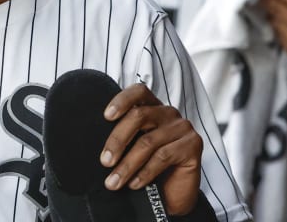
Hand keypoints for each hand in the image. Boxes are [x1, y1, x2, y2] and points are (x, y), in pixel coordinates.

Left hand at [99, 84, 202, 215]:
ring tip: (113, 182)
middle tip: (104, 162)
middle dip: (117, 140)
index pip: (138, 92)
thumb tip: (92, 139)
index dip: (121, 100)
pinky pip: (162, 156)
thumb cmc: (148, 167)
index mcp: (152, 107)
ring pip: (148, 142)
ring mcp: (183, 127)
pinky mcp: (193, 145)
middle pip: (138, 116)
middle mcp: (168, 113)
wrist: (173, 195)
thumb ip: (122, 137)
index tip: (106, 116)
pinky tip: (133, 184)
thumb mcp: (132, 148)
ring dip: (127, 165)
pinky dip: (144, 173)